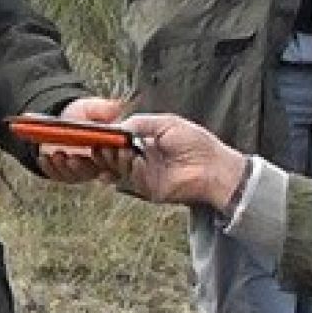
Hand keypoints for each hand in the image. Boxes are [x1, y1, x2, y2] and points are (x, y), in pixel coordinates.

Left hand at [36, 97, 124, 183]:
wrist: (61, 119)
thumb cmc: (80, 114)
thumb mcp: (91, 108)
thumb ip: (103, 108)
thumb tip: (118, 106)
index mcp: (108, 149)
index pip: (114, 160)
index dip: (109, 159)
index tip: (99, 150)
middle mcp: (96, 163)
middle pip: (93, 170)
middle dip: (82, 166)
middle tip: (73, 157)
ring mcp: (79, 170)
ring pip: (74, 174)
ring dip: (64, 166)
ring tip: (56, 154)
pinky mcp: (64, 173)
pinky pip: (57, 175)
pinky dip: (50, 167)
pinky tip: (44, 157)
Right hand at [98, 113, 247, 210]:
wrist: (213, 166)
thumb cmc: (196, 142)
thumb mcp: (166, 123)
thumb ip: (140, 123)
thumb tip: (117, 126)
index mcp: (144, 142)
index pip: (117, 141)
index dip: (107, 138)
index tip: (98, 133)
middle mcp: (141, 159)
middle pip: (111, 157)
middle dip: (105, 149)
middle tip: (104, 142)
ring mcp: (143, 175)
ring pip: (117, 169)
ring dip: (115, 158)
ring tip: (121, 148)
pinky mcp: (148, 189)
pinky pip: (130, 180)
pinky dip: (129, 168)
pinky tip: (135, 159)